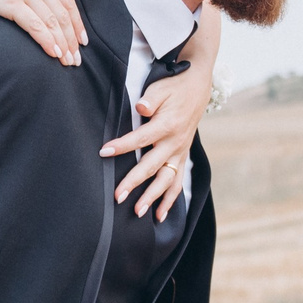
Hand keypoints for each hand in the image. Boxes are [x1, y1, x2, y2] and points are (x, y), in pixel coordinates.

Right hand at [0, 0, 85, 65]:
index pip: (67, 0)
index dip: (76, 23)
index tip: (81, 41)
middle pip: (62, 14)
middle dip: (71, 39)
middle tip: (76, 60)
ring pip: (52, 22)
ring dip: (62, 44)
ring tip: (66, 62)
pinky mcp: (12, 2)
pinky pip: (36, 26)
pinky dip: (47, 41)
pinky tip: (53, 54)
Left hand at [103, 2, 219, 220]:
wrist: (198, 87)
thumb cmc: (174, 87)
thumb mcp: (161, 87)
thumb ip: (151, 99)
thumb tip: (141, 106)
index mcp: (167, 124)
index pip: (140, 138)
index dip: (122, 146)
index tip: (104, 152)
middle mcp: (175, 142)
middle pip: (152, 166)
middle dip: (134, 182)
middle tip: (117, 196)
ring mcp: (180, 152)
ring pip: (166, 180)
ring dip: (152, 197)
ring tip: (138, 212)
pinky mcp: (182, 156)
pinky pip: (177, 182)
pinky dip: (170, 200)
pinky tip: (159, 215)